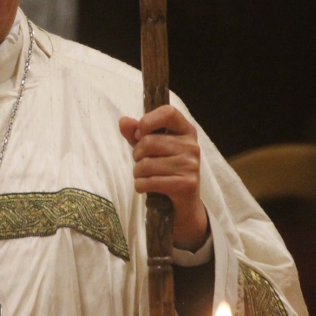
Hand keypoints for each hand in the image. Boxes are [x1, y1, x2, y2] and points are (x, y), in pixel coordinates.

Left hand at [119, 105, 208, 250]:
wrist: (182, 202)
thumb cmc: (164, 168)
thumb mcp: (150, 148)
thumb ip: (135, 133)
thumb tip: (124, 121)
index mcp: (185, 130)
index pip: (168, 112)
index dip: (148, 121)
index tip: (139, 133)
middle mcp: (192, 146)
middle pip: (149, 141)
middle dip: (137, 154)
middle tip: (143, 162)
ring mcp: (191, 165)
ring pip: (146, 164)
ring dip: (138, 173)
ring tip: (145, 175)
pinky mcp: (186, 184)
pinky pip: (149, 181)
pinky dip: (140, 185)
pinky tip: (147, 187)